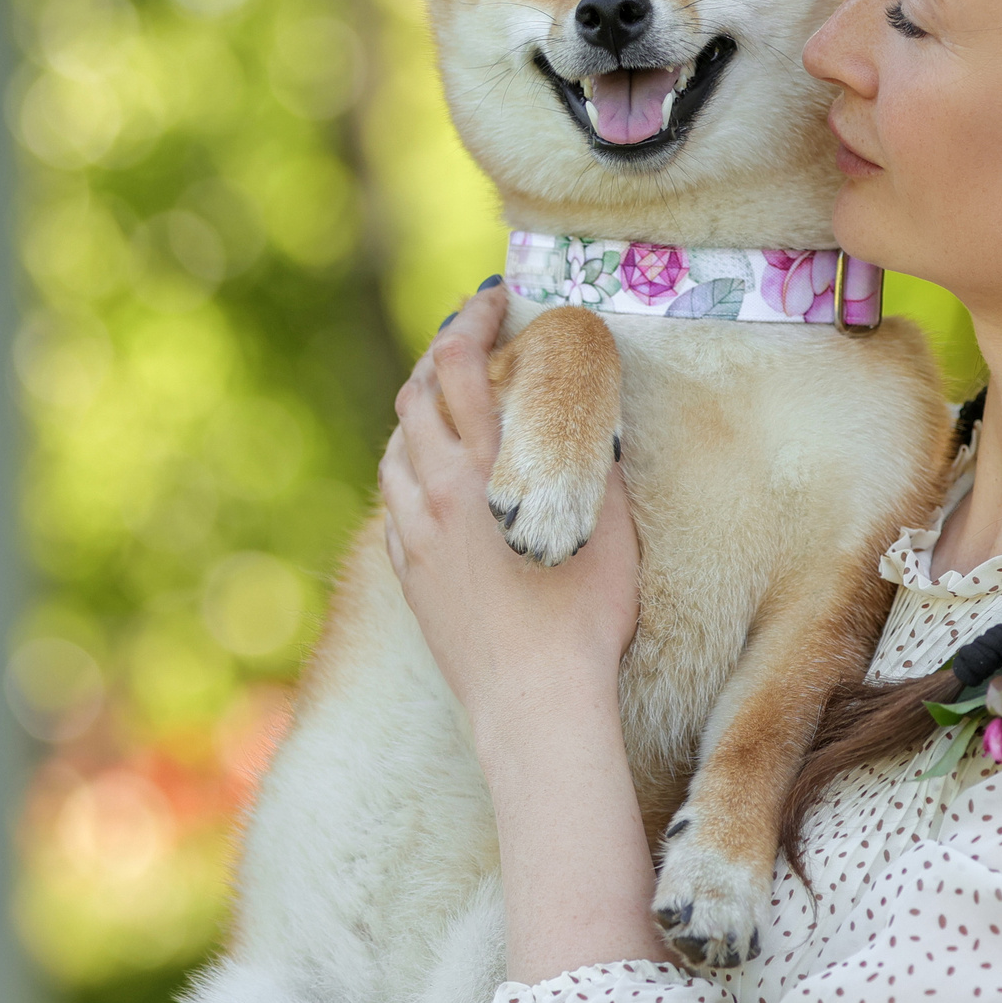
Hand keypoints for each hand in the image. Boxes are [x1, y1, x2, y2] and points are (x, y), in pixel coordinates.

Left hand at [380, 285, 641, 736]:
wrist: (533, 701)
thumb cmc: (585, 615)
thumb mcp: (608, 524)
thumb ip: (589, 461)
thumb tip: (588, 416)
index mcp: (484, 468)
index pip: (457, 364)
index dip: (470, 320)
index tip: (493, 301)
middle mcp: (436, 492)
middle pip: (413, 397)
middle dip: (437, 358)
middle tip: (470, 344)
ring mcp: (414, 535)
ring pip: (393, 449)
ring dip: (417, 415)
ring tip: (447, 407)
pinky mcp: (409, 574)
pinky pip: (393, 502)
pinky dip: (408, 469)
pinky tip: (430, 478)